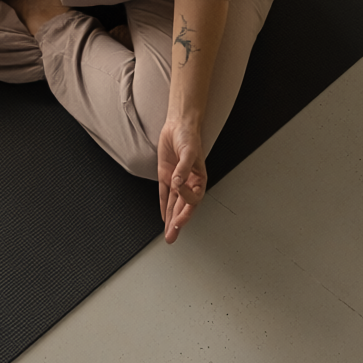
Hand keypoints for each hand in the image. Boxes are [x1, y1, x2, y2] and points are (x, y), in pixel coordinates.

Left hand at [156, 113, 207, 242]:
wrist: (178, 126)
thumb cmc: (189, 137)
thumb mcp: (189, 151)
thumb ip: (183, 168)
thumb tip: (178, 182)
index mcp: (199, 179)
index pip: (193, 197)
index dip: (186, 198)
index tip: (179, 189)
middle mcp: (188, 183)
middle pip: (184, 207)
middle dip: (178, 223)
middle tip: (172, 236)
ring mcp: (176, 181)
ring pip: (174, 205)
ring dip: (171, 220)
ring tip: (169, 235)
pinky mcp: (166, 177)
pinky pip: (164, 196)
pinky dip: (164, 207)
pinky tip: (164, 218)